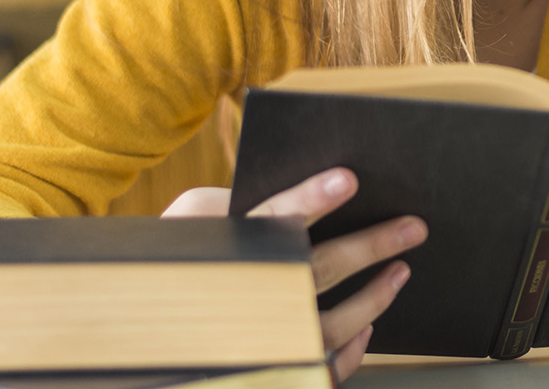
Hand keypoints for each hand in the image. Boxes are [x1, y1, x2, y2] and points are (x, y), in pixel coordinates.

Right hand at [163, 168, 426, 381]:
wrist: (136, 332)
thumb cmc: (168, 262)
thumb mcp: (189, 223)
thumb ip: (235, 206)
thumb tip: (300, 202)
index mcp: (224, 250)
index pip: (273, 219)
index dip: (311, 198)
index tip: (349, 179)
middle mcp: (244, 300)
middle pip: (318, 268)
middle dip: (371, 245)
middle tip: (413, 226)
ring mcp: (257, 343)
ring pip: (329, 326)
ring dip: (374, 298)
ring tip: (401, 270)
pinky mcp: (267, 374)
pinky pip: (319, 371)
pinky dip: (350, 352)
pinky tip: (368, 327)